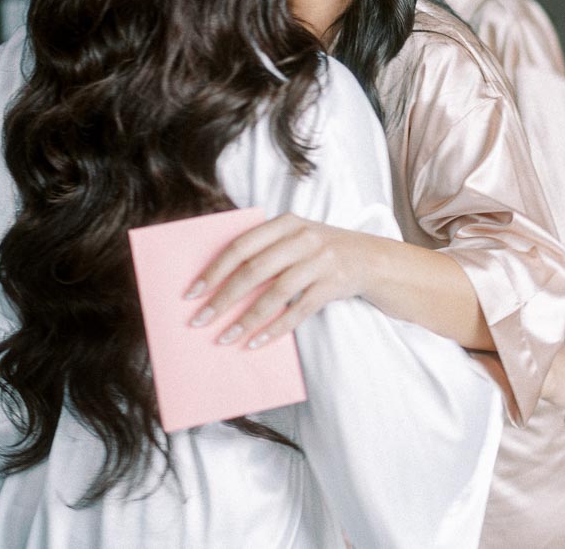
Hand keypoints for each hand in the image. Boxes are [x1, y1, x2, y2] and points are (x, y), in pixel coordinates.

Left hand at [183, 213, 372, 349]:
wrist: (372, 259)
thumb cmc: (321, 250)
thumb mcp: (296, 237)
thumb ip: (265, 249)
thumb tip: (217, 281)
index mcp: (286, 222)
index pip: (241, 245)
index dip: (214, 269)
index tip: (191, 292)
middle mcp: (303, 238)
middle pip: (254, 270)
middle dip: (223, 298)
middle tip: (200, 320)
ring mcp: (320, 261)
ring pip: (275, 293)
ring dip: (246, 319)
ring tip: (224, 338)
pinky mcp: (333, 285)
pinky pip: (298, 311)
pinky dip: (274, 329)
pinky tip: (254, 343)